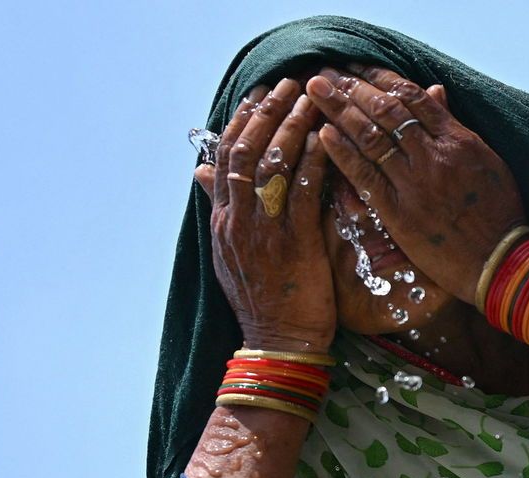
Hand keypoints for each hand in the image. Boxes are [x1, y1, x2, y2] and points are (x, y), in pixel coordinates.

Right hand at [195, 78, 334, 351]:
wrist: (278, 344)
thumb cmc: (264, 300)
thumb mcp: (230, 252)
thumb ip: (221, 209)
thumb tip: (201, 172)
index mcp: (223, 221)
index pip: (225, 158)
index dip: (241, 121)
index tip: (257, 95)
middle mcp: (238, 220)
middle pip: (246, 151)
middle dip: (267, 112)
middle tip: (288, 83)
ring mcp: (264, 231)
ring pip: (272, 164)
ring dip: (292, 125)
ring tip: (310, 97)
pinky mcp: (294, 243)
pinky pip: (303, 192)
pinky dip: (313, 161)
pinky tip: (327, 139)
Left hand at [306, 65, 526, 302]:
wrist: (500, 260)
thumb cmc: (499, 213)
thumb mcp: (487, 160)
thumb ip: (455, 126)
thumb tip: (434, 91)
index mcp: (458, 139)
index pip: (412, 97)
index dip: (380, 78)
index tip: (357, 68)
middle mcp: (434, 155)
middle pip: (386, 110)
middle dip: (352, 87)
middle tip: (326, 72)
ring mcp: (415, 183)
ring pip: (372, 137)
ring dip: (340, 110)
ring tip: (316, 91)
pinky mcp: (400, 213)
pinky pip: (365, 176)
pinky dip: (343, 153)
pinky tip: (323, 134)